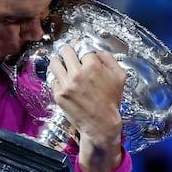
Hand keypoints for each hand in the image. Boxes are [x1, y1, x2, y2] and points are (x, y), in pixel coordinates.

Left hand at [48, 45, 125, 171]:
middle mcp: (77, 73)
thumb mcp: (119, 77)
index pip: (81, 48)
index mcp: (93, 66)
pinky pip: (53, 79)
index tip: (80, 51)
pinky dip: (57, 79)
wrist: (100, 123)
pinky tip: (63, 81)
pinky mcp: (59, 94)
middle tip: (68, 54)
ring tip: (60, 64)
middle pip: (65, 51)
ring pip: (54, 62)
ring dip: (58, 61)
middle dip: (68, 51)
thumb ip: (109, 59)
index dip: (81, 49)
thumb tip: (97, 51)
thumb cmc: (110, 101)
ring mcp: (66, 84)